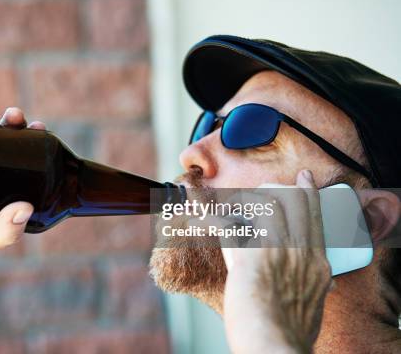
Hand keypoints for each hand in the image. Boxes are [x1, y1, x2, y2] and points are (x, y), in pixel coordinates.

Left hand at [220, 170, 331, 353]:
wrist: (275, 342)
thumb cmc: (290, 332)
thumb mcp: (315, 307)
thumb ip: (317, 288)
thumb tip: (324, 285)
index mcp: (317, 263)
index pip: (315, 216)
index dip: (308, 192)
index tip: (304, 179)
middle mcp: (300, 249)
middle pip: (291, 200)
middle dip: (274, 189)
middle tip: (263, 187)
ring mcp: (277, 248)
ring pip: (264, 202)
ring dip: (244, 200)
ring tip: (232, 203)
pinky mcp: (249, 252)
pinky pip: (222, 222)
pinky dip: (203, 211)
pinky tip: (192, 202)